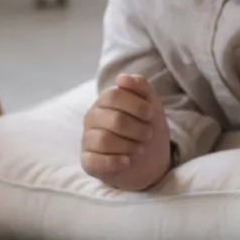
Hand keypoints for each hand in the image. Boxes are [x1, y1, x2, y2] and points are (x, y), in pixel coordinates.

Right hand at [80, 74, 171, 191]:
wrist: (150, 161)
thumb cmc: (147, 129)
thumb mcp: (152, 105)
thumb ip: (140, 87)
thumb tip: (122, 78)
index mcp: (105, 101)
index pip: (113, 96)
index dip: (136, 106)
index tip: (150, 115)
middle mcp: (92, 118)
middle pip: (114, 120)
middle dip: (138, 129)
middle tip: (148, 135)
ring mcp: (88, 140)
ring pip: (104, 141)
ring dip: (130, 146)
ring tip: (140, 149)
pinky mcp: (88, 162)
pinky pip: (96, 161)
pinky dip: (116, 162)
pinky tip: (127, 161)